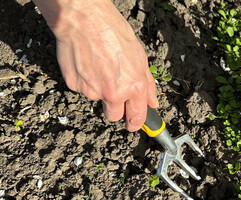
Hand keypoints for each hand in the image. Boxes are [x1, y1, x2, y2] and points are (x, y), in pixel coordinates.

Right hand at [33, 0, 157, 131]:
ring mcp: (92, 91)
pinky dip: (84, 80)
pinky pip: (82, 89)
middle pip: (114, 116)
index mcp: (134, 87)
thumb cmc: (114, 32)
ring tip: (99, 66)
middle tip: (114, 91)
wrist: (84, 20)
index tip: (133, 124)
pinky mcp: (74, 85)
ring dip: (99, 90)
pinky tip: (87, 63)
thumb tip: (152, 103)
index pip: (136, 118)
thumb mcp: (140, 57)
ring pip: (97, 100)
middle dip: (115, 108)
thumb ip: (147, 84)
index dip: (135, 123)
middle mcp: (114, 93)